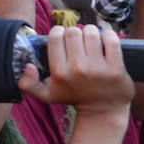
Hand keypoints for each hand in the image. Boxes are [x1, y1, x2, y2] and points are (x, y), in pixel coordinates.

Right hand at [19, 24, 133, 116]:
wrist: (103, 112)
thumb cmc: (73, 98)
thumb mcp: (46, 95)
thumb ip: (27, 84)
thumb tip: (29, 66)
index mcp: (60, 72)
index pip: (56, 36)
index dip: (59, 32)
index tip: (63, 38)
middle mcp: (78, 68)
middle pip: (73, 32)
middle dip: (75, 32)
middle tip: (78, 40)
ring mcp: (98, 68)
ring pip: (91, 33)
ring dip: (91, 32)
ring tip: (91, 40)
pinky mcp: (116, 68)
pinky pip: (111, 40)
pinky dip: (108, 35)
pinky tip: (105, 40)